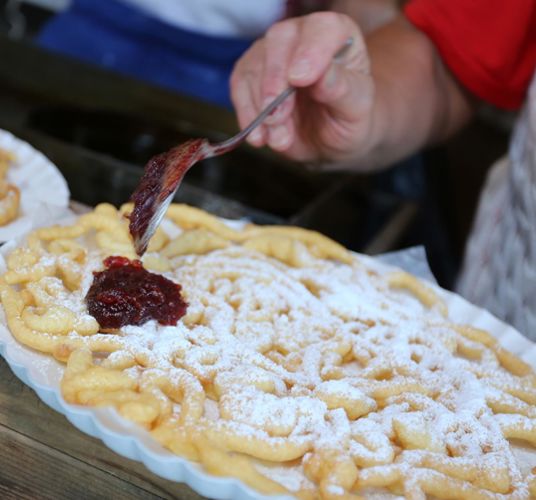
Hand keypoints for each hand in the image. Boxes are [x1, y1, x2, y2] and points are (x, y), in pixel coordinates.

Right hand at [230, 12, 374, 162]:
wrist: (329, 139)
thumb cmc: (348, 117)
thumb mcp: (356, 109)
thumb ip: (343, 90)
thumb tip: (323, 77)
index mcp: (336, 34)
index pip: (322, 28)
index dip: (310, 51)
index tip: (301, 79)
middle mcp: (301, 36)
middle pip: (279, 42)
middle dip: (275, 82)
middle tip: (278, 118)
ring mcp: (272, 53)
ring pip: (255, 66)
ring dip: (262, 109)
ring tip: (279, 140)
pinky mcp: (251, 74)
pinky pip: (240, 87)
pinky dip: (247, 115)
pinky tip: (260, 137)